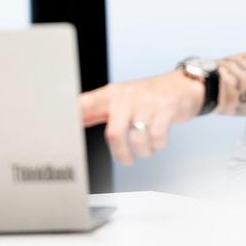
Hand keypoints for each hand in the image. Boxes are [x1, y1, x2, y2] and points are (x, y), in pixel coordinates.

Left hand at [79, 71, 204, 164]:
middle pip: (114, 134)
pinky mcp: (166, 108)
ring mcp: (147, 102)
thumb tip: (74, 119)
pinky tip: (157, 141)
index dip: (72, 116)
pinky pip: (157, 138)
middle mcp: (126, 97)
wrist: (183, 86)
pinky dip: (157, 146)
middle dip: (121, 154)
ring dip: (143, 152)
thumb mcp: (119, 99)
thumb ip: (96, 111)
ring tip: (146, 148)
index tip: (62, 129)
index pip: (86, 104)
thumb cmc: (147, 96)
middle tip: (126, 159)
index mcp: (111, 95)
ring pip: (137, 139)